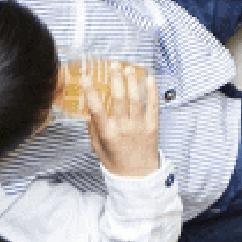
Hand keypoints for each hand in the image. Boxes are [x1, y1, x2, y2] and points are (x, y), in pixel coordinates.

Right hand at [84, 59, 162, 178]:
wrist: (138, 176)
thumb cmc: (115, 161)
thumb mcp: (97, 148)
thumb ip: (93, 129)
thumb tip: (90, 110)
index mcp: (107, 134)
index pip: (96, 109)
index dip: (91, 92)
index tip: (87, 77)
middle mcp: (123, 128)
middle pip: (119, 99)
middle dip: (115, 79)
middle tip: (113, 65)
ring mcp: (140, 126)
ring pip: (136, 99)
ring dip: (132, 81)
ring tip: (128, 68)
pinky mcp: (153, 126)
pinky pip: (153, 105)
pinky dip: (152, 91)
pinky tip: (150, 79)